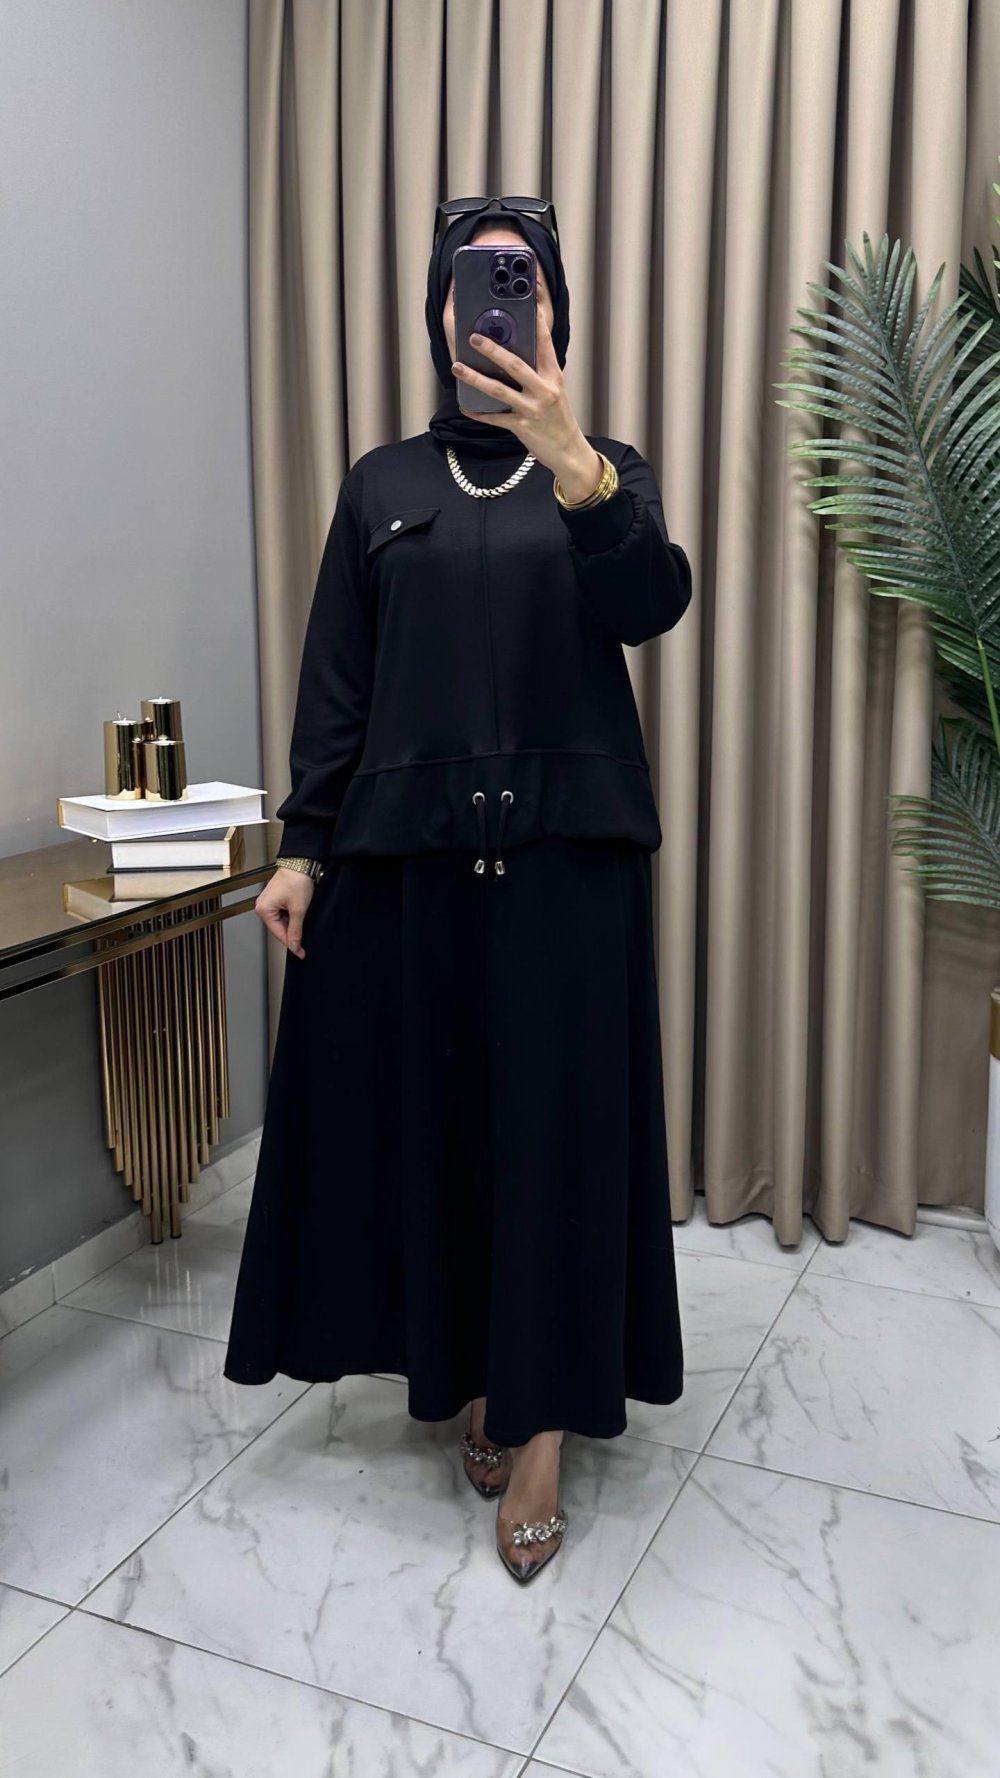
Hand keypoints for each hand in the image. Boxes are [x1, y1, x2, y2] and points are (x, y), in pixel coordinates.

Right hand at [255, 866, 315, 957]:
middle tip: (304, 944)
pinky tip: (299, 915)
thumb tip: (295, 945)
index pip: (278, 934)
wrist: (300, 863)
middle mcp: (263, 906)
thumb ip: (296, 930)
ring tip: (303, 922)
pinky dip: (291, 916)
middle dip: (292, 934)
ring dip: (292, 925)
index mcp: (264, 909)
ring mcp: (268, 901)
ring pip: (281, 921)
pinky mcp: (275, 897)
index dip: (291, 944)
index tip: (300, 952)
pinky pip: (282, 913)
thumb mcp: (298, 909)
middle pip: (279, 928)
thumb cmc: (296, 880)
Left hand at [451, 287, 603, 501]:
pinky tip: (465, 405)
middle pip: (515, 364)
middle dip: (492, 349)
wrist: (569, 451)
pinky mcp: (522, 427)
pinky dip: (479, 412)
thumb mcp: (554, 389)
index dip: (535, 318)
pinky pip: (496, 418)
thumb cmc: (558, 418)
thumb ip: (538, 370)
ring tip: (458, 367)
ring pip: (500, 390)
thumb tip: (511, 352)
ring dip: (476, 378)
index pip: (544, 341)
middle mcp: (544, 389)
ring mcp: (533, 409)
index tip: (527, 299)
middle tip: (474, 337)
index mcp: (553, 375)